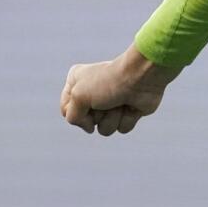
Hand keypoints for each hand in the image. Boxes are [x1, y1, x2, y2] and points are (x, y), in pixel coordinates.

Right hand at [60, 45, 179, 135]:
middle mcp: (93, 92)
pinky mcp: (127, 112)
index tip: (83, 98)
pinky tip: (132, 105)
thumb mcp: (78, 96)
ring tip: (119, 102)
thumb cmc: (108, 82)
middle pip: (85, 121)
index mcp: (76, 81)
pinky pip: (121, 129)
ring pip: (104, 128)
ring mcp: (111, 103)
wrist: (141, 77)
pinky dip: (126, 118)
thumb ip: (72, 116)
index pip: (66, 110)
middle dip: (96, 114)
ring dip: (112, 118)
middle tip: (105, 99)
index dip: (74, 110)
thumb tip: (90, 129)